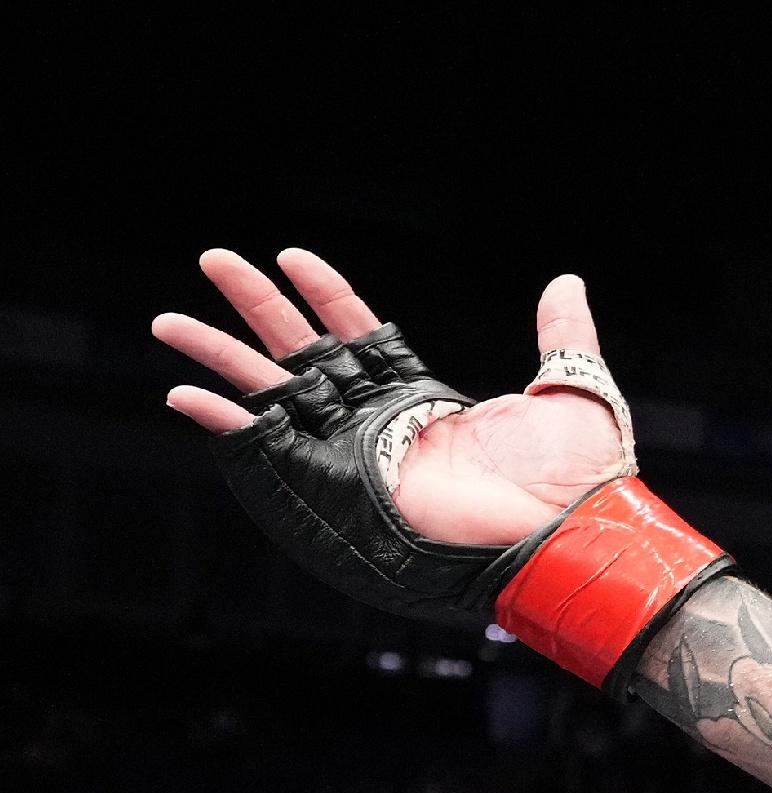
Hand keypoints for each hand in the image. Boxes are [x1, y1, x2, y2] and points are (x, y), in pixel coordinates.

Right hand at [157, 249, 623, 546]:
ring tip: (169, 320)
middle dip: (256, 305)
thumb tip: (565, 281)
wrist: (572, 537)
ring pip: (273, 392)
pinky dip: (225, 425)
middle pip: (302, 351)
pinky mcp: (344, 488)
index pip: (360, 334)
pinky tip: (183, 396)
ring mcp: (358, 456)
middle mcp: (384, 427)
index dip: (326, 294)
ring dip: (219, 355)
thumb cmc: (580, 481)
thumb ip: (563, 336)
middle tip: (213, 258)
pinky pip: (271, 450)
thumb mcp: (575, 391)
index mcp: (427, 403)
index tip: (291, 254)